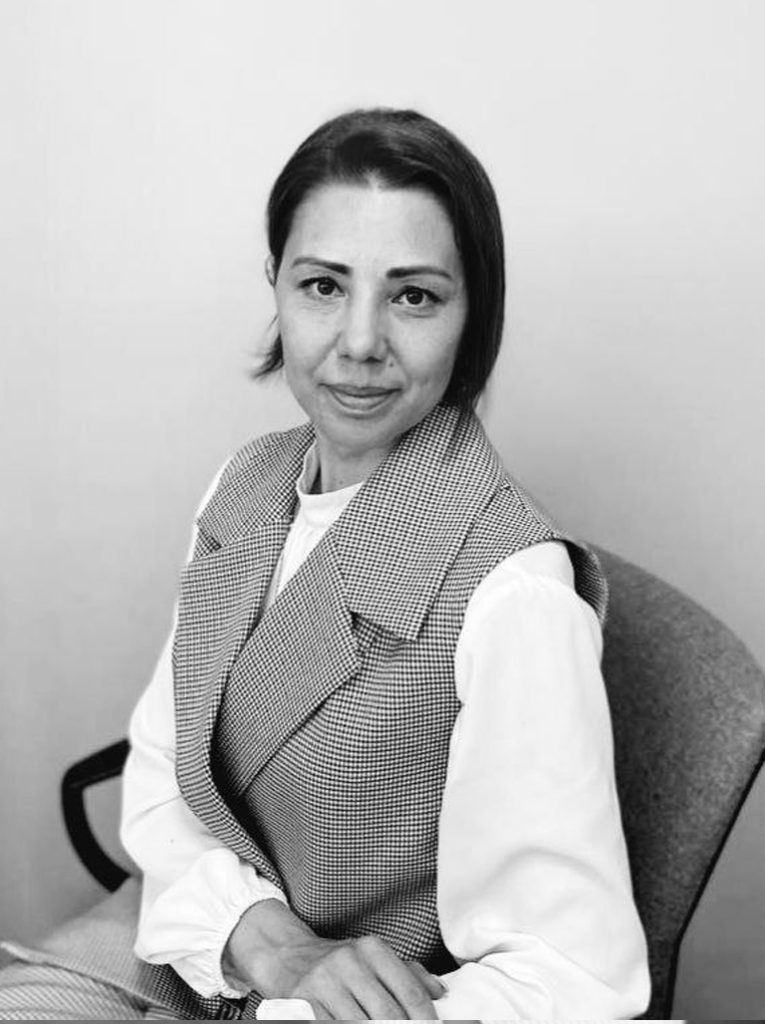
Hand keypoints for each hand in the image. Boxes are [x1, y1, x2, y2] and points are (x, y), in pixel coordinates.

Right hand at [222, 898, 443, 1019]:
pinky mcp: (303, 1001)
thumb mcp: (373, 957)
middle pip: (388, 1014)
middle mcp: (349, 961)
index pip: (410, 991)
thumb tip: (440, 994)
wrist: (287, 955)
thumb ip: (409, 973)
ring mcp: (324, 982)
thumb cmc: (340, 962)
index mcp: (373, 949)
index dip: (426, 1020)